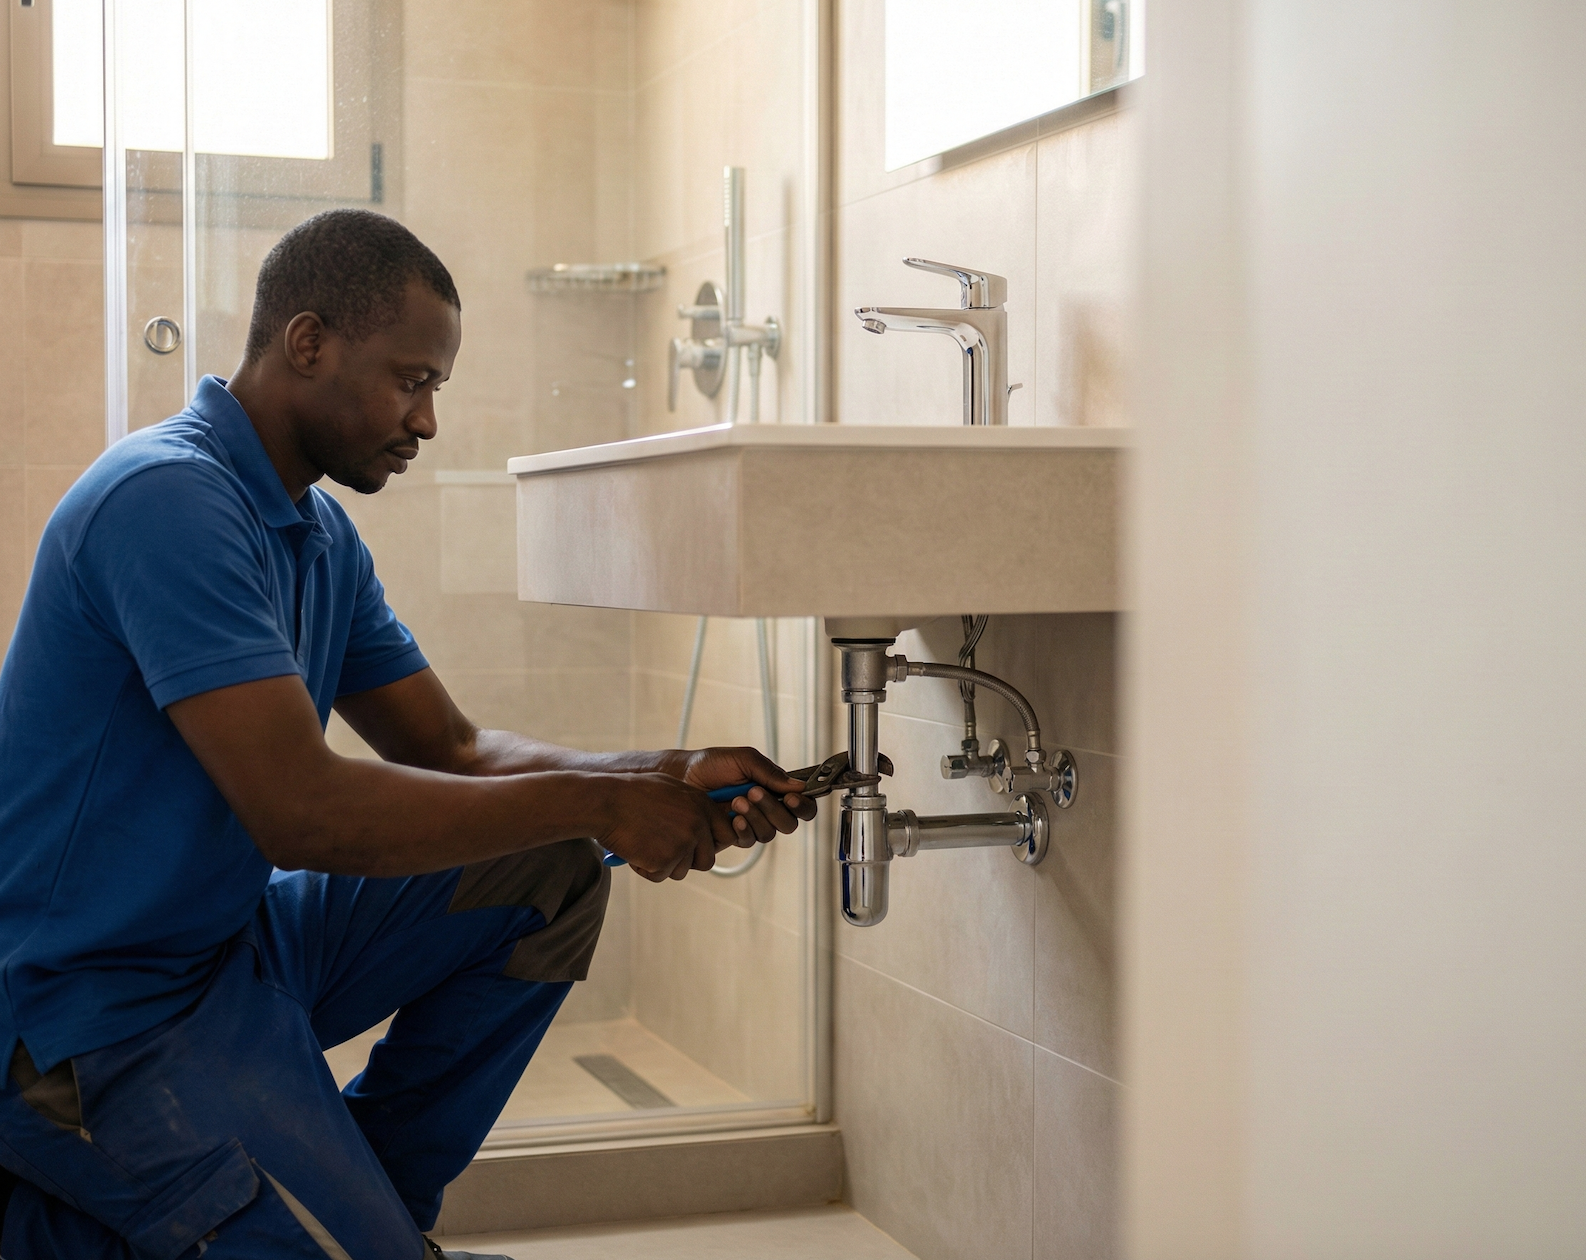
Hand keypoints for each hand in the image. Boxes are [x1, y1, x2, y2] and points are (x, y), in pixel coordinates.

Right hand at [599, 772, 740, 881]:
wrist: (605, 802)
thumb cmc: (632, 794)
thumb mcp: (670, 790)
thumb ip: (692, 807)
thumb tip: (704, 825)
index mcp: (702, 805)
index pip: (727, 834)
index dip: (711, 844)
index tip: (697, 847)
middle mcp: (697, 825)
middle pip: (706, 860)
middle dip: (687, 861)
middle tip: (664, 852)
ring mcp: (682, 844)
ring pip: (681, 871)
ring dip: (663, 865)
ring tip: (643, 844)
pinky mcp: (664, 861)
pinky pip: (659, 875)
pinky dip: (645, 869)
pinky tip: (633, 850)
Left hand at [673, 747, 818, 848]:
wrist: (681, 777)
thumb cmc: (711, 765)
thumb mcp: (743, 759)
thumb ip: (770, 772)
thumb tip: (798, 787)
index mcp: (774, 788)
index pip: (802, 803)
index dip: (803, 805)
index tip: (791, 797)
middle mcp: (766, 809)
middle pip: (789, 823)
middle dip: (774, 809)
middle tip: (754, 792)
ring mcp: (750, 823)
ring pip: (769, 833)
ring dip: (756, 817)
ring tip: (737, 801)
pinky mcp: (734, 836)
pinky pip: (749, 840)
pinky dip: (743, 829)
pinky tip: (731, 818)